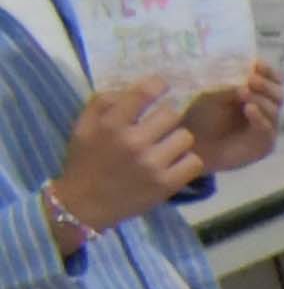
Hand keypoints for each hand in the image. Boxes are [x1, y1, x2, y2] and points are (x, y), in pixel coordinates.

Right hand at [47, 79, 208, 237]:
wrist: (84, 204)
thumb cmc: (85, 161)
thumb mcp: (83, 126)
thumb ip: (104, 102)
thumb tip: (133, 87)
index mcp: (111, 125)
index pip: (143, 93)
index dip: (158, 85)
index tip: (162, 86)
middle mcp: (133, 142)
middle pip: (172, 114)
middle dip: (166, 119)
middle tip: (159, 128)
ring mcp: (153, 164)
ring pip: (186, 137)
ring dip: (178, 140)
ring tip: (166, 147)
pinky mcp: (167, 184)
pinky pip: (194, 161)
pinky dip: (187, 161)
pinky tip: (173, 163)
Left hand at [189, 58, 279, 172]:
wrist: (189, 144)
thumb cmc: (197, 117)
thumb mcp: (211, 94)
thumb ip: (229, 84)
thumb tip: (244, 72)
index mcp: (254, 92)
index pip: (272, 79)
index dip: (268, 71)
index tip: (257, 63)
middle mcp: (263, 109)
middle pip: (278, 93)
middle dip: (266, 84)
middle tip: (251, 79)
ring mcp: (265, 127)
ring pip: (274, 109)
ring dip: (261, 98)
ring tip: (242, 92)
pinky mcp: (264, 145)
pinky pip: (268, 129)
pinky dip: (260, 117)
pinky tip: (249, 109)